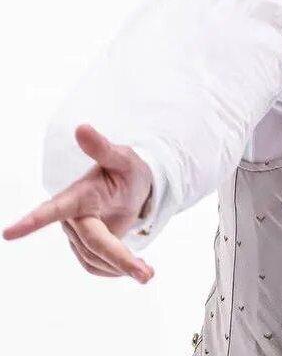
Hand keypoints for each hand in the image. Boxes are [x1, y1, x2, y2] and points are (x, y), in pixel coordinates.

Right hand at [3, 123, 154, 283]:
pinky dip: (115, 270)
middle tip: (147, 275)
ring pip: (95, 259)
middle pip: (93, 243)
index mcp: (79, 194)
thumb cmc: (126, 168)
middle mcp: (73, 217)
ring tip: (147, 272)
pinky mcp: (84, 247)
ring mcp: (77, 234)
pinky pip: (96, 266)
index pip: (54, 208)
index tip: (9, 233)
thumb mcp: (122, 157)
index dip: (33, 220)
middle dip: (119, 258)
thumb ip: (102, 147)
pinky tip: (133, 268)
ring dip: (122, 267)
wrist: (133, 185)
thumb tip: (81, 127)